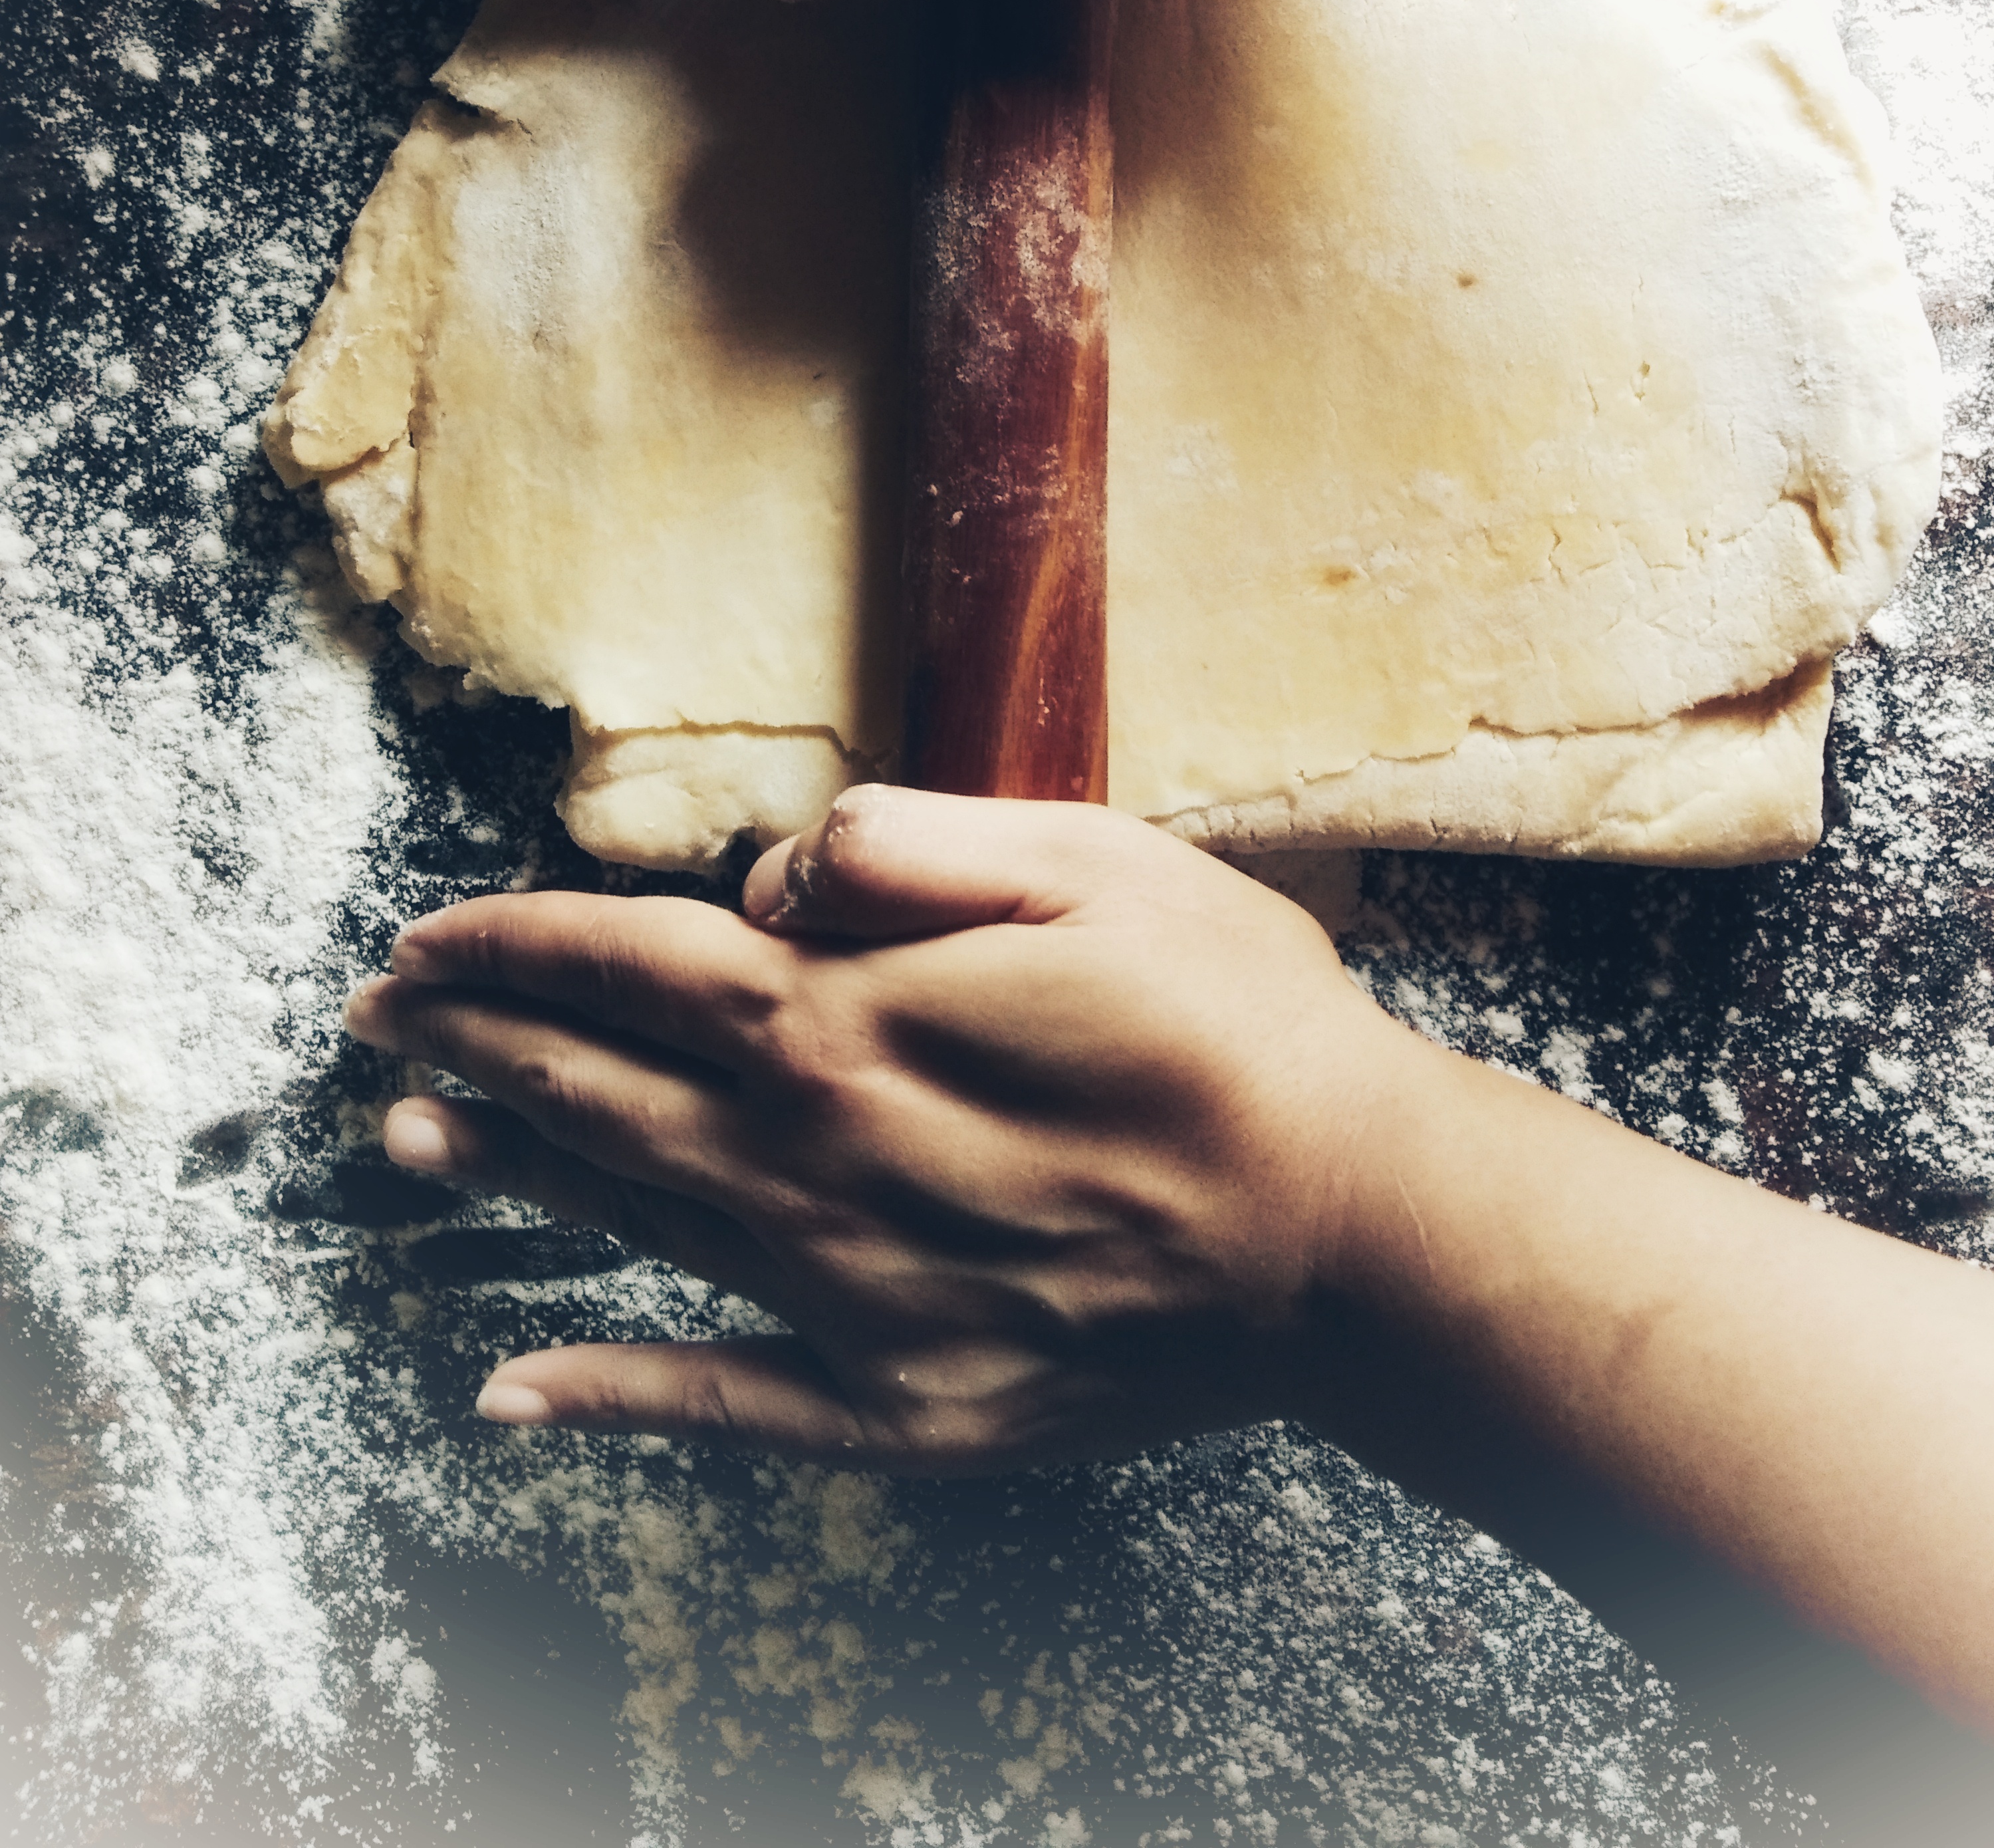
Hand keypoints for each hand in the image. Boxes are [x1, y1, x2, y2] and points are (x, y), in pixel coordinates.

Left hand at [344, 789, 1408, 1464]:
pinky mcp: (901, 1404)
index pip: (630, 967)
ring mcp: (852, 1298)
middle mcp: (822, 1164)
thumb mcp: (1095, 862)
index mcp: (856, 1023)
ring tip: (410, 1142)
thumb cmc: (1239, 1028)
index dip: (510, 945)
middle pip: (602, 1092)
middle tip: (378, 1020)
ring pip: (637, 1223)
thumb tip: (766, 879)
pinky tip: (515, 1393)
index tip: (425, 935)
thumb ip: (910, 849)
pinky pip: (721, 1403)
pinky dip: (609, 1398)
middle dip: (476, 1046)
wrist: (1354, 1241)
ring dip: (510, 1177)